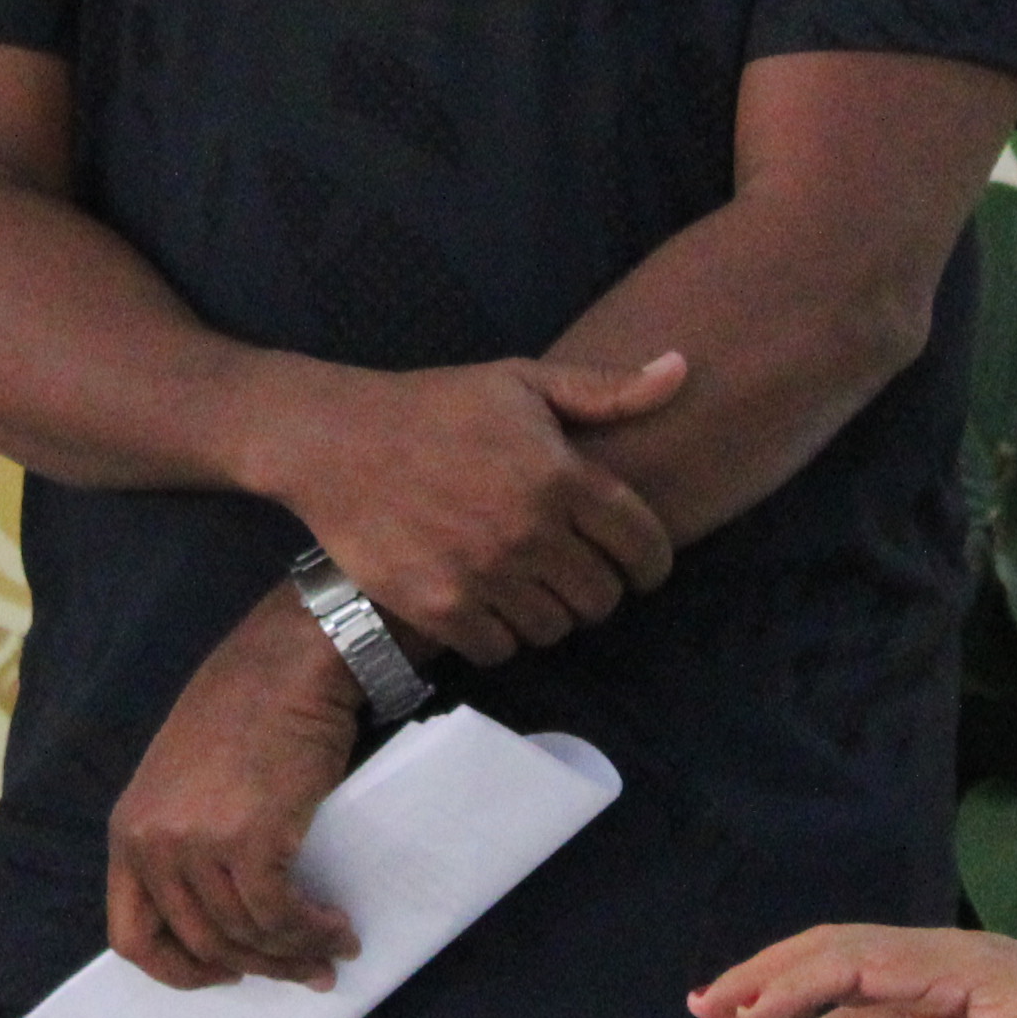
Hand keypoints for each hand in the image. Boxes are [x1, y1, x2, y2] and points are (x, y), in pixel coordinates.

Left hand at [106, 590, 363, 988]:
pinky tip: (337, 929)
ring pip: (245, 935)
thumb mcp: (184, 779)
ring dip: (294, 953)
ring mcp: (196, 845)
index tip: (225, 973)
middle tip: (304, 972)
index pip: (133, 936)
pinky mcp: (249, 842)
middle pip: (201, 942)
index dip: (179, 970)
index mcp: (128, 831)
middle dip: (257, 967)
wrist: (290, 663)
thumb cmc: (246, 709)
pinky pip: (279, 915)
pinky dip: (312, 933)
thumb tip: (218, 909)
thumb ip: (183, 838)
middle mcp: (151, 844)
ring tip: (331, 951)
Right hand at [260, 353, 683, 662]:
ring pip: (554, 628)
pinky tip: (487, 602)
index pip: (642, 546)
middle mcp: (530, 531)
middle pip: (602, 598)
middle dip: (598, 588)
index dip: (651, 563)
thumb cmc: (434, 406)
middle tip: (574, 572)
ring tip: (528, 585)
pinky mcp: (441, 609)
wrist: (334, 441)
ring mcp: (485, 575)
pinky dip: (501, 634)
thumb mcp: (522, 382)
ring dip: (549, 612)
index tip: (641, 567)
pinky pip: (501, 649)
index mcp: (561, 476)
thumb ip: (606, 389)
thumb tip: (682, 369)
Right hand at [687, 924, 1016, 1017]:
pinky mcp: (957, 1011)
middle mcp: (947, 962)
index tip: (738, 1014)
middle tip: (705, 1007)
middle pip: (841, 951)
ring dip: (791, 992)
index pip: (857, 959)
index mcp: (963, 964)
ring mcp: (950, 984)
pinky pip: (878, 1009)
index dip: (791, 983)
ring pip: (852, 976)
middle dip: (769, 974)